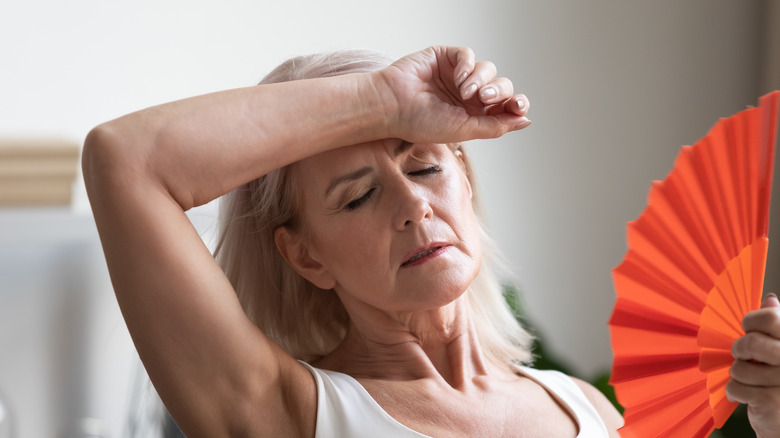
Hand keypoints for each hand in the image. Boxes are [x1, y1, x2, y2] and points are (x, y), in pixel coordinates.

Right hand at [376, 46, 530, 142]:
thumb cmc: (421, 123)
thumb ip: (496, 126)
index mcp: (473, 114)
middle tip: (484, 99)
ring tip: (465, 91)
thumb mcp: (464, 130)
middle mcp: (467, 95)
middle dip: (498, 92)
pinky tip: (458, 78)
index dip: (515, 104)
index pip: (504, 106)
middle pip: (500, 86)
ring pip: (487, 69)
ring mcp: (456, 75)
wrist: (393, 106)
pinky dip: (467, 66)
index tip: (518, 106)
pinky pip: (468, 55)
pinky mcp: (445, 57)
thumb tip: (525, 121)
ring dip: (480, 80)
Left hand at [727, 294, 779, 436]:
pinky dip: (734, 392)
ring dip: (738, 375)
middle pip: (752, 342)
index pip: (771, 317)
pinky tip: (746, 396)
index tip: (748, 330)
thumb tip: (770, 299)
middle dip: (739, 349)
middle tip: (742, 356)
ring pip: (739, 368)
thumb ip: (776, 326)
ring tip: (749, 381)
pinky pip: (735, 387)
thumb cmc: (779, 383)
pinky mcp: (773, 401)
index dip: (751, 322)